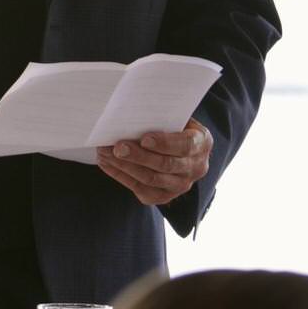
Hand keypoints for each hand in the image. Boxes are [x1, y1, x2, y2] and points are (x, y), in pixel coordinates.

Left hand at [97, 119, 212, 205]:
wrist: (179, 149)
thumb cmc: (173, 126)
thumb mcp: (176, 118)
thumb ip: (162, 117)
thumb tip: (133, 112)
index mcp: (202, 143)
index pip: (185, 145)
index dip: (165, 143)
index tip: (144, 138)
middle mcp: (196, 168)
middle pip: (165, 165)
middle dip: (139, 156)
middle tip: (117, 147)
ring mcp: (181, 185)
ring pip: (151, 179)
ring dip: (125, 166)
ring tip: (105, 154)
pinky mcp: (165, 197)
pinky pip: (141, 190)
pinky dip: (121, 176)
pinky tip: (107, 164)